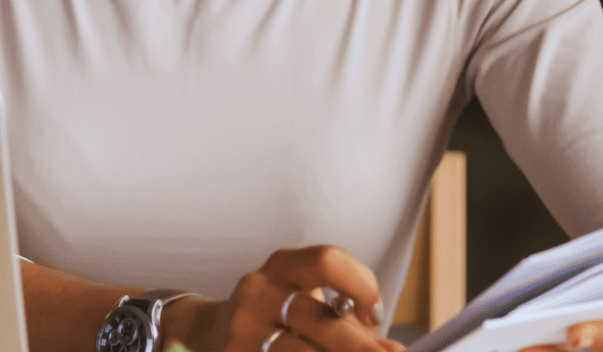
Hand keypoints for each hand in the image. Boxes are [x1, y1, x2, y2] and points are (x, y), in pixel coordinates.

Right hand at [165, 245, 402, 351]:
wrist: (208, 333)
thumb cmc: (274, 316)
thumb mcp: (303, 302)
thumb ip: (347, 321)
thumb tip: (394, 349)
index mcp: (282, 266)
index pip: (328, 260)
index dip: (361, 285)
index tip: (374, 315)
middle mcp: (259, 290)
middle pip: (319, 317)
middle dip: (359, 345)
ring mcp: (243, 327)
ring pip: (302, 351)